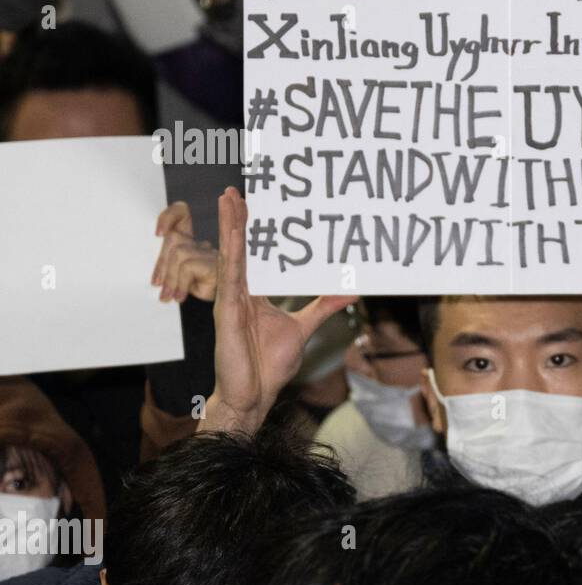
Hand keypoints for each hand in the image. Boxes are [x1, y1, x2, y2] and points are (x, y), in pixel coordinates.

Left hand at [151, 201, 216, 301]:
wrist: (224, 311)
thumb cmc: (198, 295)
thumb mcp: (179, 279)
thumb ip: (168, 269)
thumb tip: (154, 276)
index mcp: (192, 244)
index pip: (183, 215)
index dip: (170, 216)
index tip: (158, 233)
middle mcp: (204, 245)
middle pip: (174, 237)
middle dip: (161, 262)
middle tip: (157, 284)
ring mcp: (212, 254)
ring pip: (179, 253)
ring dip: (170, 277)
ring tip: (169, 295)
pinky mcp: (217, 265)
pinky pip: (188, 266)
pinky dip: (180, 283)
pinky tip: (181, 296)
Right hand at [202, 188, 353, 433]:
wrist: (254, 394)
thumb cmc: (269, 365)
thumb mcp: (303, 328)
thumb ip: (324, 306)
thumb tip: (351, 291)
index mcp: (254, 295)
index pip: (254, 255)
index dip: (252, 231)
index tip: (255, 204)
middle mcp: (240, 293)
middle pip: (239, 249)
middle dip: (237, 219)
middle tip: (236, 190)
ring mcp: (230, 301)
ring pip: (231, 256)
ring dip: (230, 227)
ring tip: (228, 199)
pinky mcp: (227, 313)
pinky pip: (231, 278)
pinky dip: (233, 254)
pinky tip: (234, 234)